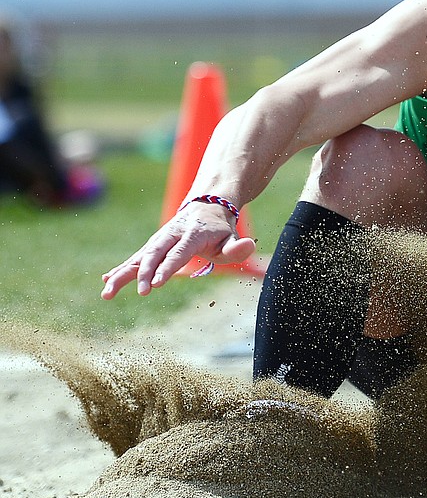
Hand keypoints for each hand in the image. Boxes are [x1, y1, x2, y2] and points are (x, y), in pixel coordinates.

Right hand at [100, 202, 256, 298]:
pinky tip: (106, 281)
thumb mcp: (231, 237)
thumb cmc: (220, 229)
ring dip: (122, 274)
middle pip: (154, 254)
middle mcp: (171, 235)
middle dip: (145, 273)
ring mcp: (159, 239)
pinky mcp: (152, 245)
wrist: (206, 206)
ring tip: (107, 292)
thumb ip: (237, 247)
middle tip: (142, 291)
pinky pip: (134, 257)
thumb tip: (249, 246)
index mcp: (192, 234)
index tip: (157, 284)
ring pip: (138, 256)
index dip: (168, 267)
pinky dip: (121, 268)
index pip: (178, 253)